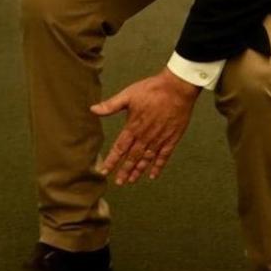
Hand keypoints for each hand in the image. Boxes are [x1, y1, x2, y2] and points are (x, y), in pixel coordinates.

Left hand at [90, 67, 201, 184]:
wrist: (177, 88)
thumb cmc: (152, 89)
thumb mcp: (128, 95)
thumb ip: (111, 105)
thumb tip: (93, 109)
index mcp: (133, 126)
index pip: (120, 148)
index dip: (112, 160)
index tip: (104, 171)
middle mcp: (145, 136)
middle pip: (132, 157)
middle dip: (124, 170)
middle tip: (118, 182)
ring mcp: (159, 139)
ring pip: (146, 159)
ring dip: (138, 171)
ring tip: (131, 180)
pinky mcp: (172, 138)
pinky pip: (164, 156)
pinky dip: (158, 166)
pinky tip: (153, 175)